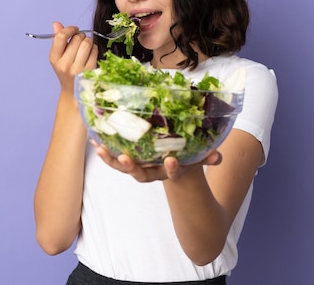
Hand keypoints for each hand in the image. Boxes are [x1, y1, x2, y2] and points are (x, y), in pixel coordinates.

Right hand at [49, 21, 97, 91]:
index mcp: (54, 59)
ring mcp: (78, 69)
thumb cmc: (66, 70)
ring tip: (86, 46)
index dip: (69, 29)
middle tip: (80, 41)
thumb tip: (56, 23)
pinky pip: (94, 50)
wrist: (73, 91)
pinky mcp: (90, 71)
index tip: (74, 29)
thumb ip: (58, 39)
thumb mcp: (59, 56)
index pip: (60, 37)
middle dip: (80, 36)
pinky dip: (94, 48)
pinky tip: (90, 53)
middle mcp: (65, 65)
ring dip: (88, 41)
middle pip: (76, 39)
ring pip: (87, 43)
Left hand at [92, 139, 222, 181]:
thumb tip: (218, 157)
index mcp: (170, 171)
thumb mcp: (198, 156)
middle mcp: (152, 172)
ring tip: (102, 149)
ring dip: (112, 159)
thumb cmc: (187, 156)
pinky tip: (95, 139)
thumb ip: (208, 157)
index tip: (172, 161)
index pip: (172, 173)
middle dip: (132, 168)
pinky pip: (115, 157)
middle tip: (126, 159)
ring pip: (124, 167)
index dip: (172, 169)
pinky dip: (106, 150)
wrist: (173, 164)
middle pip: (140, 175)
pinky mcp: (128, 159)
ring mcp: (139, 167)